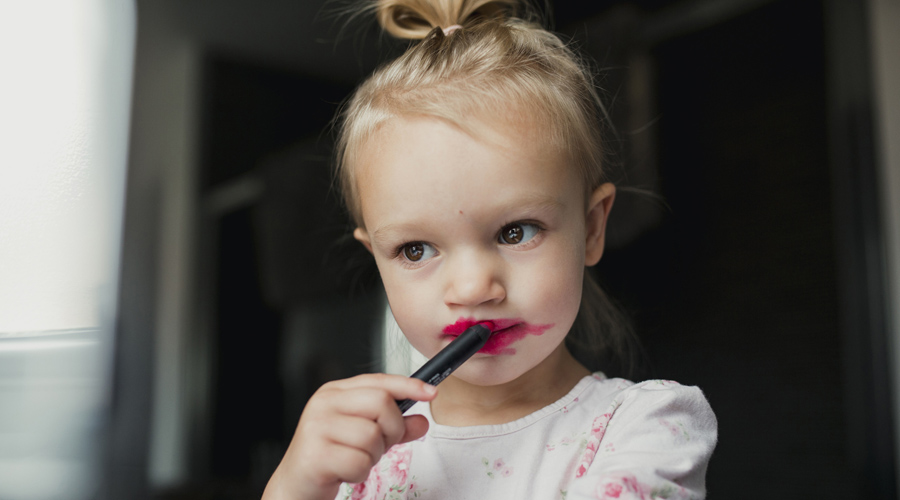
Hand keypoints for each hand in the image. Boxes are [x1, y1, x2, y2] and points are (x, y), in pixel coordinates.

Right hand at [262, 373, 436, 499]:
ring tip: (355, 458)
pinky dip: (360, 472)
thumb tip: (422, 420)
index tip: (431, 392)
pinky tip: (345, 471)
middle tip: (380, 445)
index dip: (408, 385)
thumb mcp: (365, 436)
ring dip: (373, 456)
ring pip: (372, 436)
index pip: (378, 380)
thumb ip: (394, 426)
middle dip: (392, 430)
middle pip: (381, 404)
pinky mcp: (315, 454)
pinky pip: (359, 462)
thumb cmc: (330, 456)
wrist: (296, 485)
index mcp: (335, 392)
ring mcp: (316, 427)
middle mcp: (323, 403)